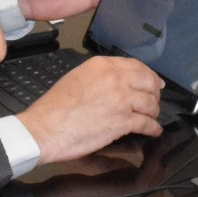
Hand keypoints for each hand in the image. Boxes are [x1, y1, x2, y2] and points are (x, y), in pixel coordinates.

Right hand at [19, 57, 163, 163]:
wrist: (42, 129)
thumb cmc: (53, 108)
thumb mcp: (77, 78)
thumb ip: (100, 76)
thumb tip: (119, 81)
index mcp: (103, 66)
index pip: (136, 66)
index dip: (148, 75)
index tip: (155, 82)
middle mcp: (116, 79)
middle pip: (148, 83)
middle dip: (154, 93)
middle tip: (154, 101)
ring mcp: (122, 100)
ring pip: (151, 103)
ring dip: (153, 111)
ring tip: (151, 116)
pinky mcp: (123, 121)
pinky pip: (147, 123)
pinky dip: (153, 128)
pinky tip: (154, 130)